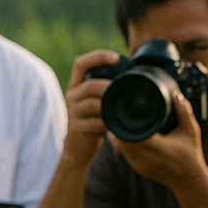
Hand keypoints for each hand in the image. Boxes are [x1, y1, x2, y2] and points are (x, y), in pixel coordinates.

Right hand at [61, 50, 119, 168]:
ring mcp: (72, 114)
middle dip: (109, 87)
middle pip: (90, 85)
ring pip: (93, 104)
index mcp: (76, 87)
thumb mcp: (96, 103)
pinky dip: (109, 124)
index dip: (97, 57)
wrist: (77, 150)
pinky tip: (117, 126)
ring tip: (123, 109)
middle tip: (126, 91)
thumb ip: (107, 90)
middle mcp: (71, 97)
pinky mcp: (77, 130)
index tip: (116, 57)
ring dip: (111, 106)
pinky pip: (96, 123)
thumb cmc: (92, 123)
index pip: (81, 64)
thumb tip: (135, 76)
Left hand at [110, 92, 207, 190]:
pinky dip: (122, 143)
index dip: (126, 122)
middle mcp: (145, 157)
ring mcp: (138, 164)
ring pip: (121, 146)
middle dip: (120, 126)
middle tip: (119, 111)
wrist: (188, 180)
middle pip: (123, 139)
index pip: (133, 133)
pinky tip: (122, 133)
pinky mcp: (136, 168)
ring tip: (119, 120)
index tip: (125, 110)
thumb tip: (176, 95)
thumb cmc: (191, 153)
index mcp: (157, 147)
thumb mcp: (191, 131)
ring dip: (120, 134)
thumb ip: (184, 112)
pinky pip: (124, 153)